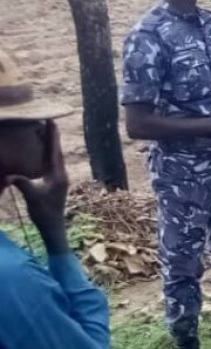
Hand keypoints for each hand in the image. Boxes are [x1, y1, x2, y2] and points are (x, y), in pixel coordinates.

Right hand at [7, 122, 69, 252]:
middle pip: (57, 151)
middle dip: (53, 137)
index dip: (52, 137)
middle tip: (49, 121)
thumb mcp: (32, 197)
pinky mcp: (56, 183)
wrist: (53, 227)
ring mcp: (60, 178)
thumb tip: (11, 175)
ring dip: (51, 145)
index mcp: (58, 175)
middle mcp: (61, 174)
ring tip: (46, 132)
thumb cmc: (44, 213)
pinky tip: (44, 152)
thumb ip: (24, 184)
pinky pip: (52, 164)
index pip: (54, 152)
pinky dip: (48, 155)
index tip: (51, 122)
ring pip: (55, 157)